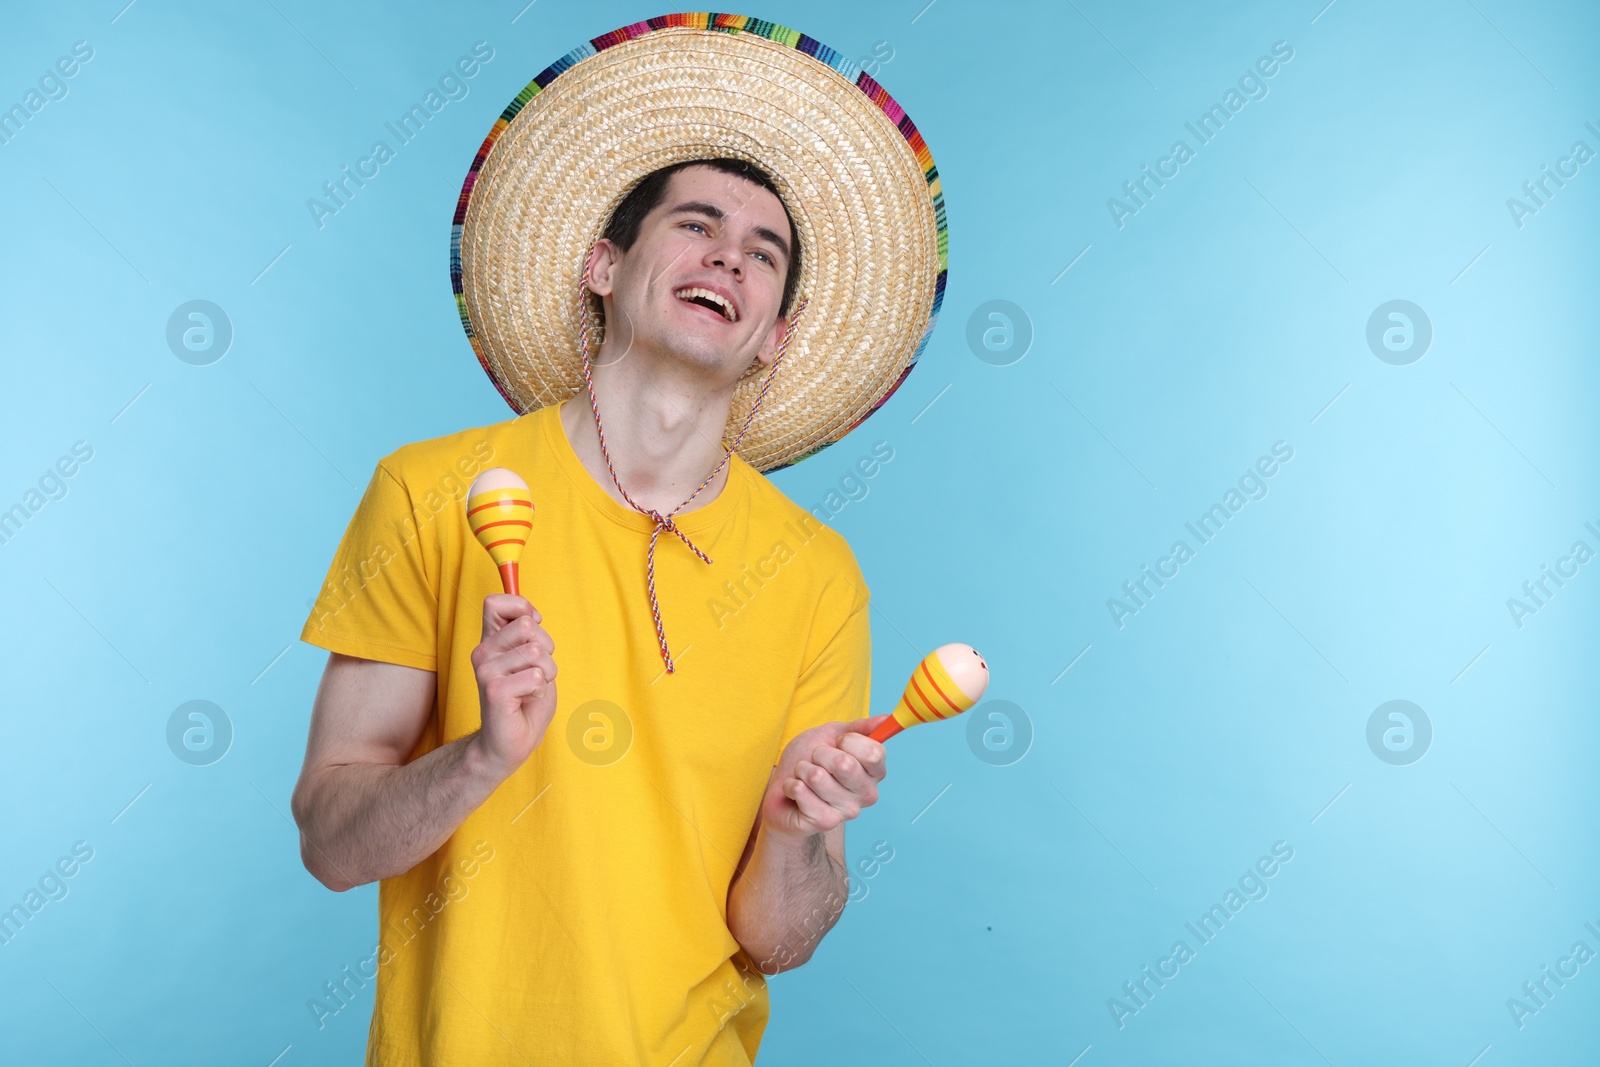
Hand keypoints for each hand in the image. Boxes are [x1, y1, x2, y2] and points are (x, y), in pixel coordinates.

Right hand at [468, 594, 557, 779]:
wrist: (509, 742)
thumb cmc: (524, 699)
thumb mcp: (531, 658)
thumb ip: (528, 634)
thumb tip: (532, 614)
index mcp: (489, 640)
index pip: (496, 602)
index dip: (522, 609)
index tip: (532, 631)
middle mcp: (482, 652)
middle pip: (527, 626)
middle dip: (546, 649)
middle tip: (535, 672)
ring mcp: (485, 671)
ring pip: (537, 652)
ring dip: (546, 673)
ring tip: (532, 689)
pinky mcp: (494, 690)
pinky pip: (536, 676)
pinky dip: (541, 689)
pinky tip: (526, 700)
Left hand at [760, 714, 891, 837]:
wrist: (784, 790)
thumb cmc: (810, 761)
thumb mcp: (832, 734)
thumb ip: (859, 727)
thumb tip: (886, 718)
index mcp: (874, 772)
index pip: (874, 752)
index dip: (849, 741)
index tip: (838, 742)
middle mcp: (867, 793)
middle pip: (845, 764)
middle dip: (819, 754)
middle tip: (815, 760)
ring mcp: (848, 811)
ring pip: (818, 777)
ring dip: (802, 770)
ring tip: (804, 776)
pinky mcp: (826, 822)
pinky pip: (802, 791)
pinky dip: (791, 785)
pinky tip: (795, 791)